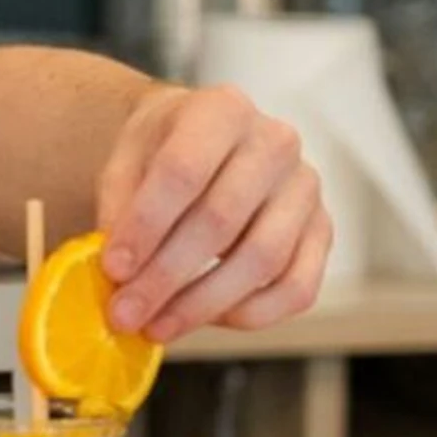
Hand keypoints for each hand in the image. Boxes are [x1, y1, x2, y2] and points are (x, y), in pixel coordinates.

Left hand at [94, 85, 329, 342]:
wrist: (203, 139)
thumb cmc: (161, 150)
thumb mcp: (125, 159)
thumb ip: (118, 205)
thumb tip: (119, 268)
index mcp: (221, 110)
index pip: (182, 172)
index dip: (145, 226)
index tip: (113, 268)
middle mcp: (274, 143)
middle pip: (220, 221)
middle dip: (165, 277)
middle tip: (124, 313)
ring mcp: (306, 188)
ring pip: (262, 259)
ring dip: (202, 304)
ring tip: (156, 326)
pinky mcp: (323, 230)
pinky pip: (297, 286)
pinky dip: (251, 313)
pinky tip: (206, 320)